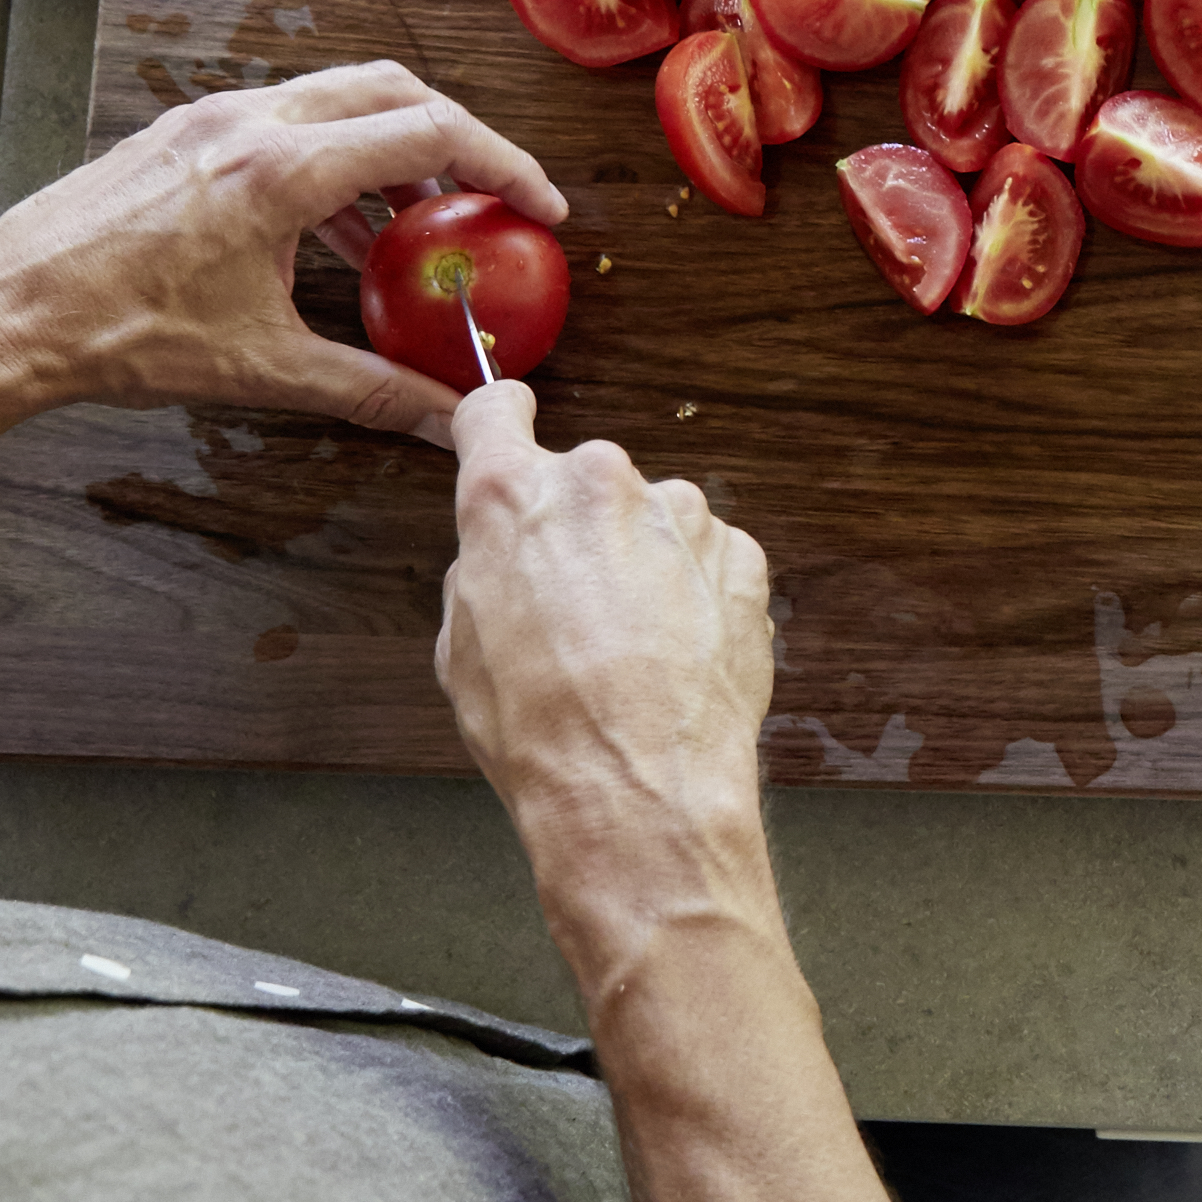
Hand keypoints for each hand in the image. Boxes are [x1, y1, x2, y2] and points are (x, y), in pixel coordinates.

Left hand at [0, 62, 564, 451]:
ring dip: (391, 147)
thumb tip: (448, 423)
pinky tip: (332, 228)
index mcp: (280, 171)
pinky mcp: (182, 133)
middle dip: (457, 140)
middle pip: (394, 90)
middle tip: (488, 196)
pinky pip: (284, 120)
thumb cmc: (117, 335)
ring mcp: (210, 120)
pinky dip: (332, 155)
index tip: (536, 205)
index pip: (430, 133)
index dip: (503, 165)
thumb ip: (372, 391)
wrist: (7, 314)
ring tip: (415, 221)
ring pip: (337, 97)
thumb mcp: (263, 368)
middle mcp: (249, 125)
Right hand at [433, 381, 781, 956]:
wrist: (641, 788)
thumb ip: (482, 568)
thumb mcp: (461, 647)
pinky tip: (675, 655)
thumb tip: (500, 554)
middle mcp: (600, 484)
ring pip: (651, 520)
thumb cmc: (542, 731)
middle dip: (578, 529)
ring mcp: (681, 514)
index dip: (498, 425)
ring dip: (643, 564)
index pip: (495, 413)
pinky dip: (694, 593)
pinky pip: (706, 557)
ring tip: (631, 650)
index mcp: (513, 496)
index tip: (505, 428)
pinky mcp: (739, 553)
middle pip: (583, 481)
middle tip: (572, 608)